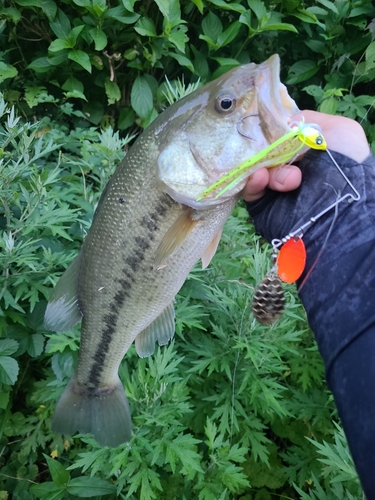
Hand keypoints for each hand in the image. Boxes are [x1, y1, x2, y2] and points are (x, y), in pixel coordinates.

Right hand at [242, 110, 369, 201]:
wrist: (341, 208)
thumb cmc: (346, 165)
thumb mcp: (339, 130)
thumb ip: (309, 121)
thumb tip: (283, 126)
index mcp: (305, 149)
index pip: (278, 133)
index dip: (270, 129)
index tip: (266, 127)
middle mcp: (289, 166)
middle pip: (262, 149)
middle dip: (263, 147)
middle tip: (268, 151)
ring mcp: (275, 186)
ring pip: (253, 167)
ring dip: (260, 165)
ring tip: (268, 173)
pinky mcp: (263, 205)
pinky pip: (249, 189)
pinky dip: (252, 181)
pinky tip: (261, 178)